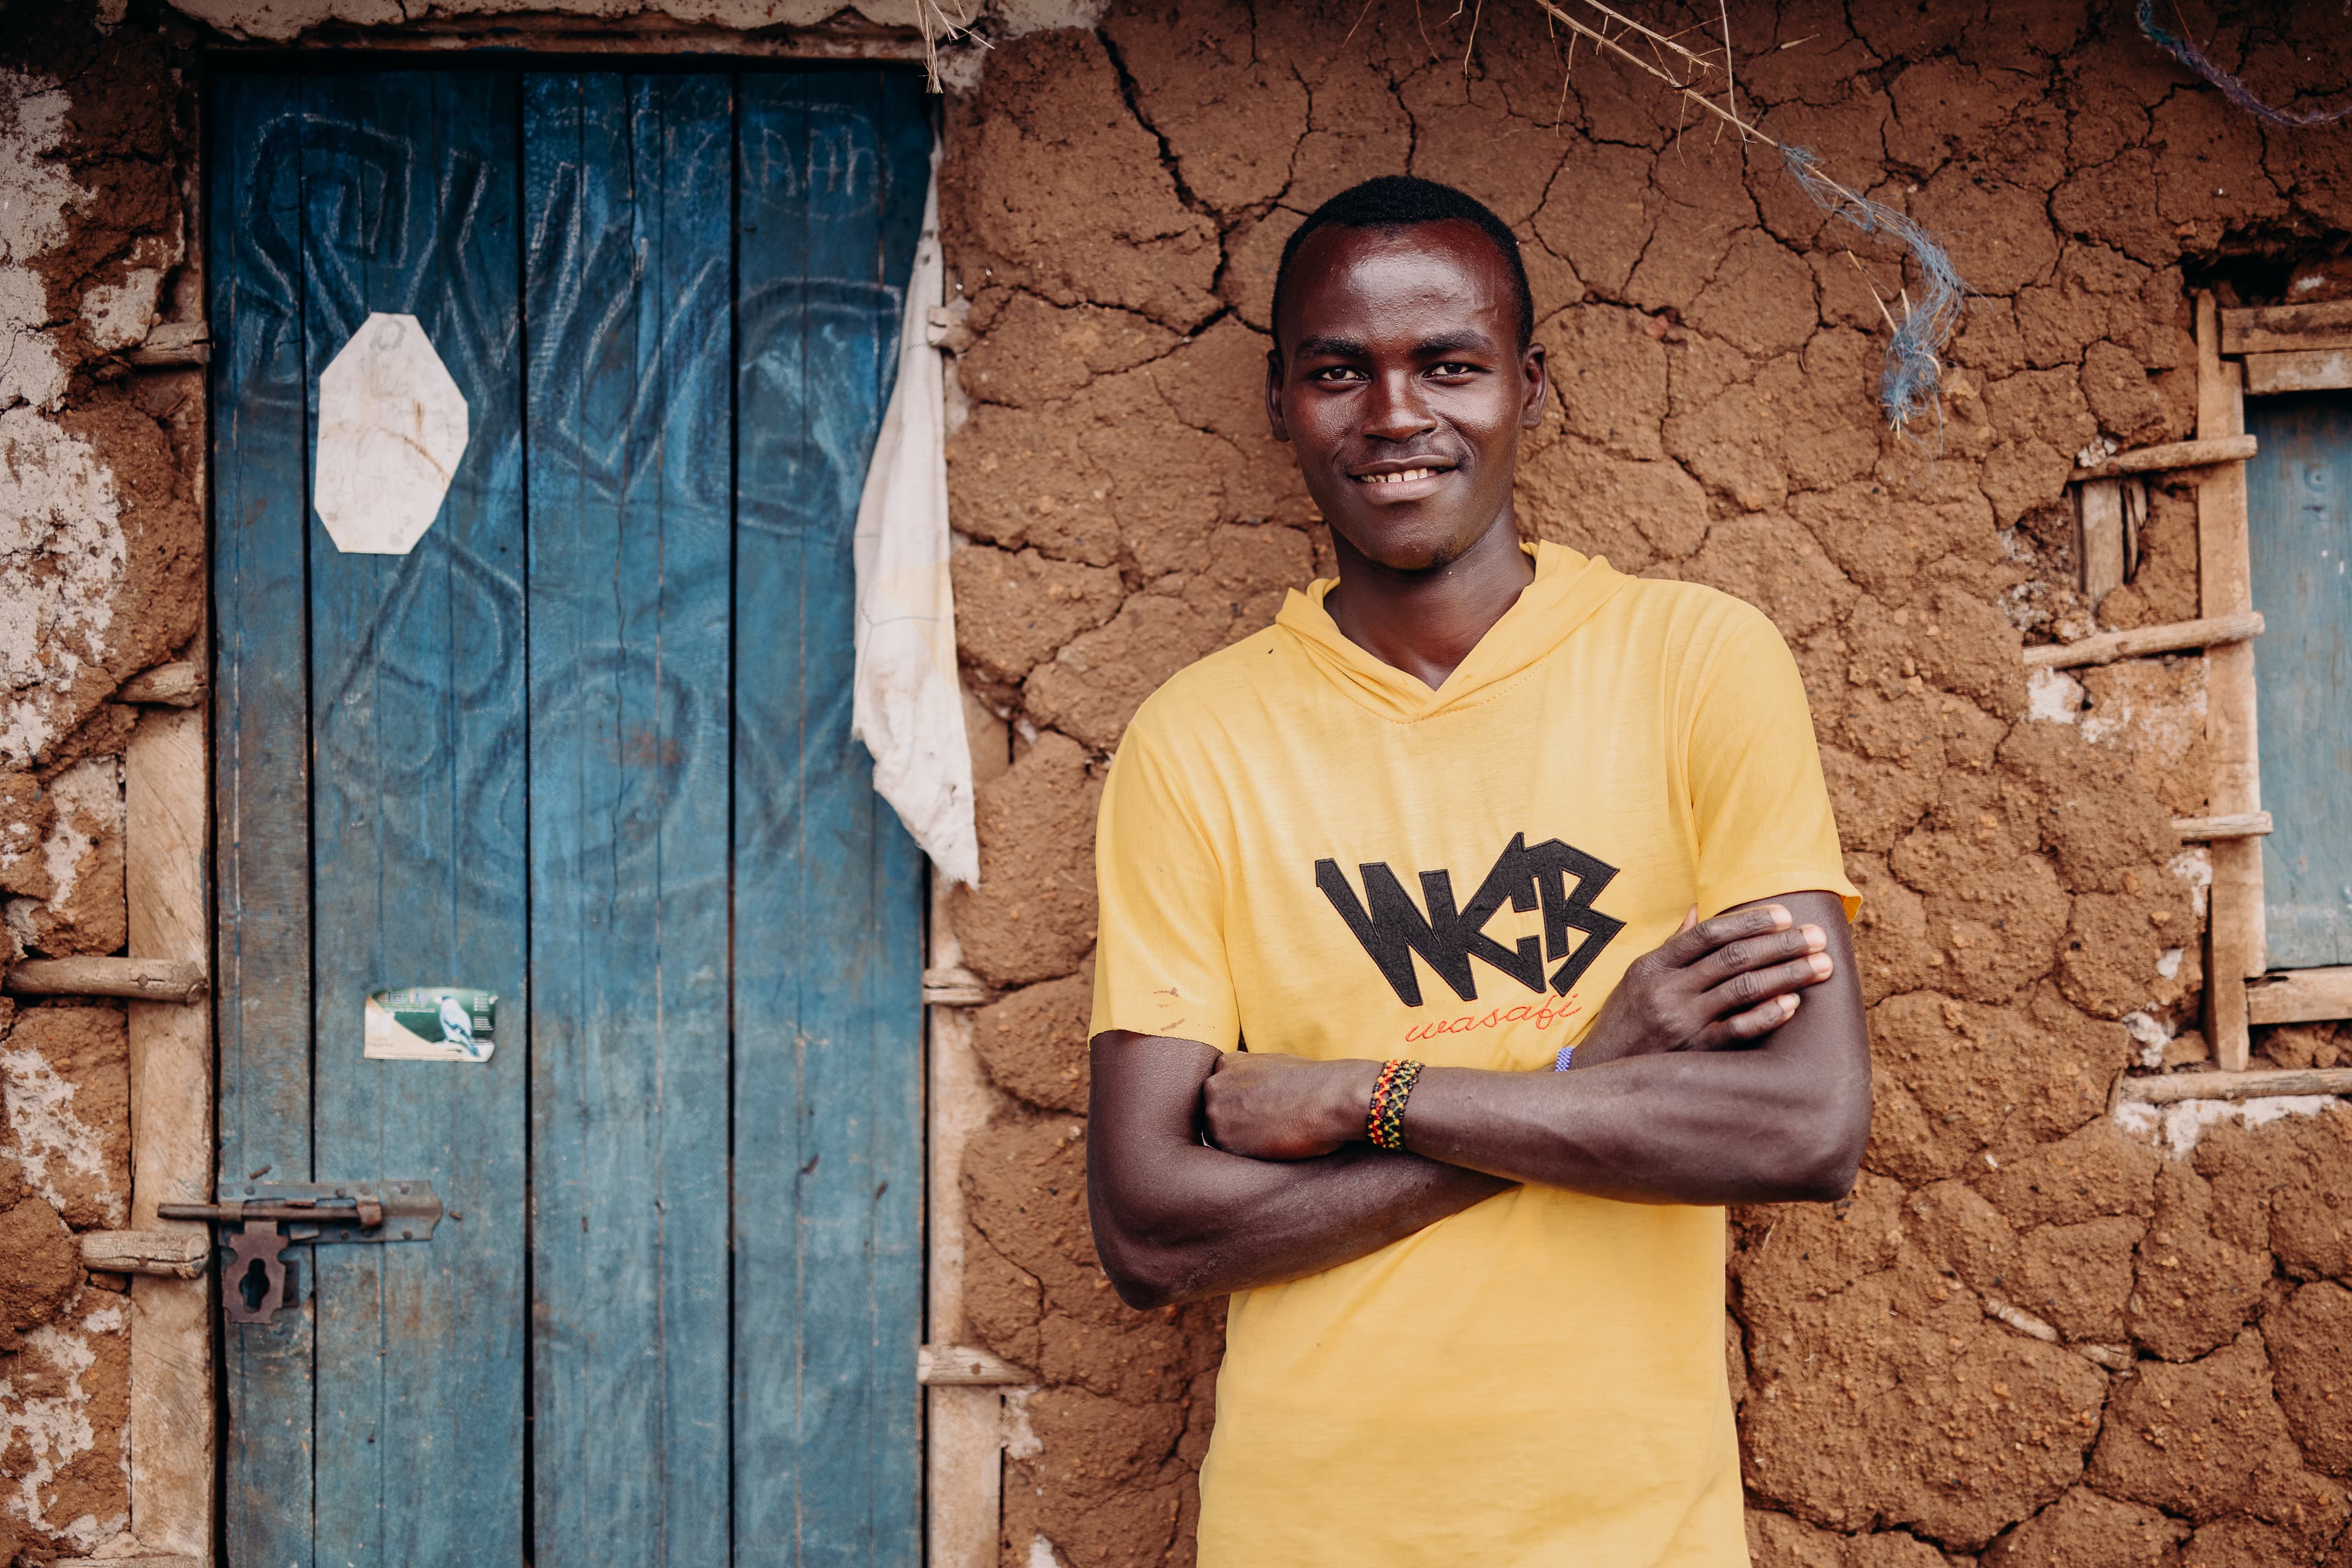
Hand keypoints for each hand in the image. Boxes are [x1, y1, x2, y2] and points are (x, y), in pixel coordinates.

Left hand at [1202, 1052, 1382, 1160]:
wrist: (1328, 1098)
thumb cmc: (1313, 1082)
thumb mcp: (1275, 1064)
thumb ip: (1252, 1074)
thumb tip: (1251, 1090)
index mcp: (1226, 1063)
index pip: (1221, 1091)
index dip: (1240, 1105)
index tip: (1259, 1111)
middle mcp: (1213, 1085)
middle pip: (1215, 1113)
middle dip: (1235, 1122)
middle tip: (1265, 1127)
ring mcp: (1214, 1112)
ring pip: (1218, 1135)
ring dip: (1239, 1140)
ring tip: (1270, 1137)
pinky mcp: (1222, 1139)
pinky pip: (1226, 1154)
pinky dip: (1244, 1155)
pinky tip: (1267, 1148)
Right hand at [1568, 902, 1833, 1070]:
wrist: (1599, 1073)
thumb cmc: (1623, 1023)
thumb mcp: (1636, 978)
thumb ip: (1671, 945)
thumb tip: (1696, 909)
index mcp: (1654, 966)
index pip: (1708, 933)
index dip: (1749, 921)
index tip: (1784, 915)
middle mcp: (1668, 989)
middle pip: (1734, 957)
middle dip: (1781, 944)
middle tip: (1817, 935)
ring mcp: (1682, 1021)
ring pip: (1743, 988)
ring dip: (1787, 974)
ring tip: (1821, 965)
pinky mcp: (1694, 1052)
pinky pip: (1737, 1030)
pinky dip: (1766, 1015)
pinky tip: (1793, 1004)